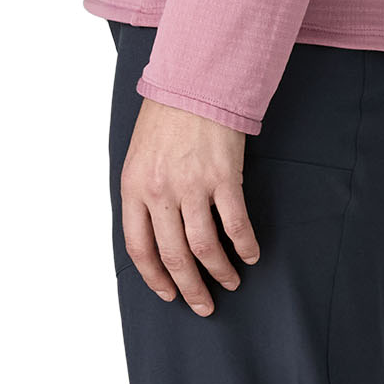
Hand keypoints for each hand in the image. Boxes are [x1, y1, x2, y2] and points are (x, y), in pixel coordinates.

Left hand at [120, 95, 261, 314]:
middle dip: (190, 288)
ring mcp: (193, 184)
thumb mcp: (139, 154)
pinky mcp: (224, 176)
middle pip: (174, 255)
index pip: (139, 248)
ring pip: (205, 246)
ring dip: (219, 272)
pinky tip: (249, 254)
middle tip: (203, 305)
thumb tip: (153, 232)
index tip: (168, 293)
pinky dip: (244, 245)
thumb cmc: (167, 114)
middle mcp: (161, 190)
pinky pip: (236, 223)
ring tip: (229, 281)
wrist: (195, 78)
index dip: (155, 277)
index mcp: (134, 186)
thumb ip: (142, 193)